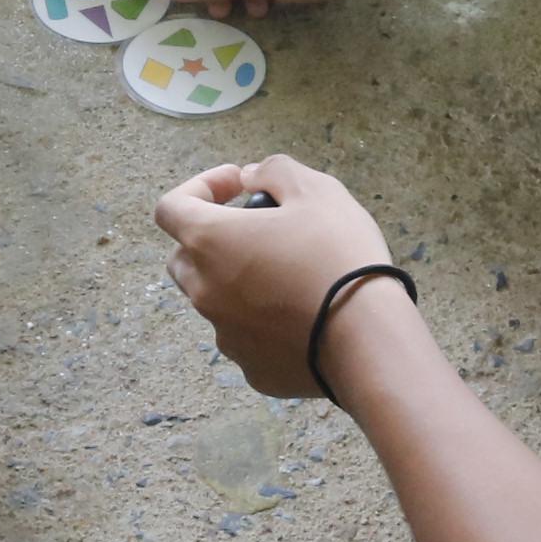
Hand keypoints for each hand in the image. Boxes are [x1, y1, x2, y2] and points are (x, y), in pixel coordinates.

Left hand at [153, 156, 400, 398]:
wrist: (369, 339)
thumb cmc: (338, 255)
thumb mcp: (315, 190)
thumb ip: (273, 171)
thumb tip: (251, 178)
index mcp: (209, 242)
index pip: (170, 207)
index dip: (200, 187)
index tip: (239, 186)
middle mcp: (205, 292)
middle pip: (184, 259)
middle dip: (210, 238)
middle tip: (256, 230)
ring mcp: (226, 336)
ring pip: (214, 301)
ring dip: (236, 282)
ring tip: (286, 273)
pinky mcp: (252, 370)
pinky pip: (246, 338)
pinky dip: (262, 322)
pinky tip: (302, 314)